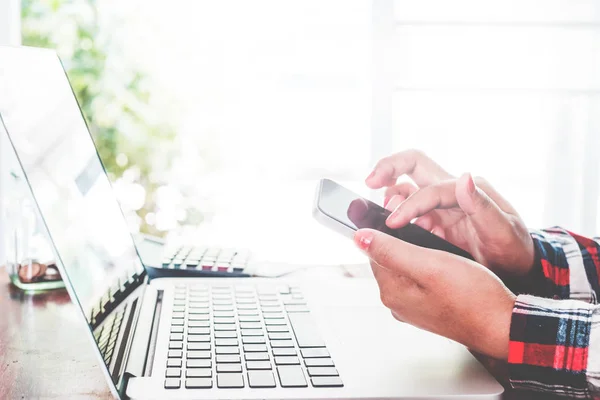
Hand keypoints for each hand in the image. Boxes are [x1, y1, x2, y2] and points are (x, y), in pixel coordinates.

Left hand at [355, 228, 514, 359]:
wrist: (503, 325)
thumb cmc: (473, 298)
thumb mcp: (429, 264)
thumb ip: (391, 250)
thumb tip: (359, 238)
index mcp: (392, 292)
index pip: (374, 252)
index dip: (387, 230)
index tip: (406, 218)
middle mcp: (399, 302)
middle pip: (390, 259)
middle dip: (405, 240)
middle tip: (430, 230)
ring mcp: (414, 307)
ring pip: (407, 267)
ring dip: (420, 251)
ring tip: (442, 246)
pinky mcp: (431, 307)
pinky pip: (422, 278)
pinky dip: (431, 265)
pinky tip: (448, 262)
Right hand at [365, 150, 534, 277]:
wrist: (517, 268)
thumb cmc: (513, 250)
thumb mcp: (503, 231)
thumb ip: (482, 205)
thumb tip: (464, 177)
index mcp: (468, 190)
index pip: (430, 189)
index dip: (410, 205)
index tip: (393, 223)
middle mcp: (452, 191)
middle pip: (413, 163)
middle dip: (388, 167)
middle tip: (369, 181)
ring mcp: (441, 204)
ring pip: (406, 186)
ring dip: (390, 195)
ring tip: (384, 216)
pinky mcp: (433, 219)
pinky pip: (407, 209)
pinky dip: (395, 215)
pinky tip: (395, 230)